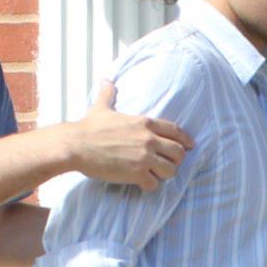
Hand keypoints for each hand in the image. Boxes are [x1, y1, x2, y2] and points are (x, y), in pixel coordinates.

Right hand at [66, 82, 191, 190]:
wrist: (76, 145)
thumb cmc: (88, 127)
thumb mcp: (101, 108)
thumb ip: (108, 95)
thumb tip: (106, 81)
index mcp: (145, 123)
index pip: (176, 130)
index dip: (185, 140)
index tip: (190, 146)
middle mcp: (149, 139)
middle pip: (179, 152)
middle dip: (176, 160)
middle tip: (167, 164)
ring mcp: (144, 157)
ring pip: (171, 170)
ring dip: (164, 174)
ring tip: (154, 174)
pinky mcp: (136, 173)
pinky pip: (154, 183)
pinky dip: (150, 185)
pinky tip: (142, 183)